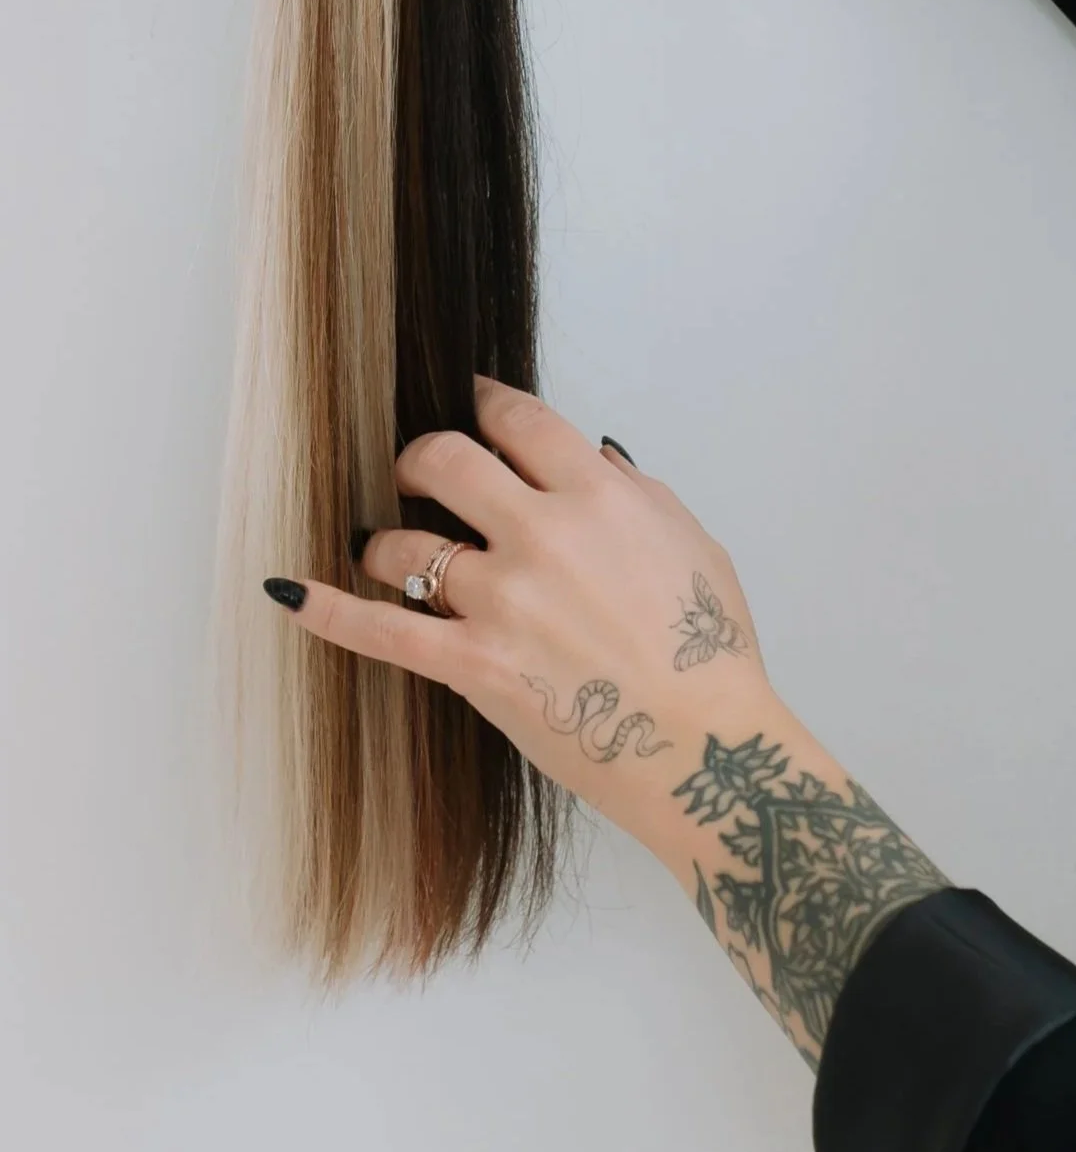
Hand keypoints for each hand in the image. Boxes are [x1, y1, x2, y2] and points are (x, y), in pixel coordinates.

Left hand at [266, 381, 950, 1066]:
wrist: (705, 749)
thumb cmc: (710, 651)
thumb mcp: (692, 543)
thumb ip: (635, 493)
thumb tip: (593, 461)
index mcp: (598, 495)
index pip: (517, 420)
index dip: (485, 402)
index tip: (471, 401)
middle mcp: (541, 535)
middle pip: (445, 460)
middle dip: (420, 458)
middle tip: (417, 471)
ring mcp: (500, 601)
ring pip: (403, 546)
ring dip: (387, 544)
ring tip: (386, 551)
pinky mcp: (472, 666)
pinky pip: (380, 631)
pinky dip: (327, 610)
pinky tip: (289, 591)